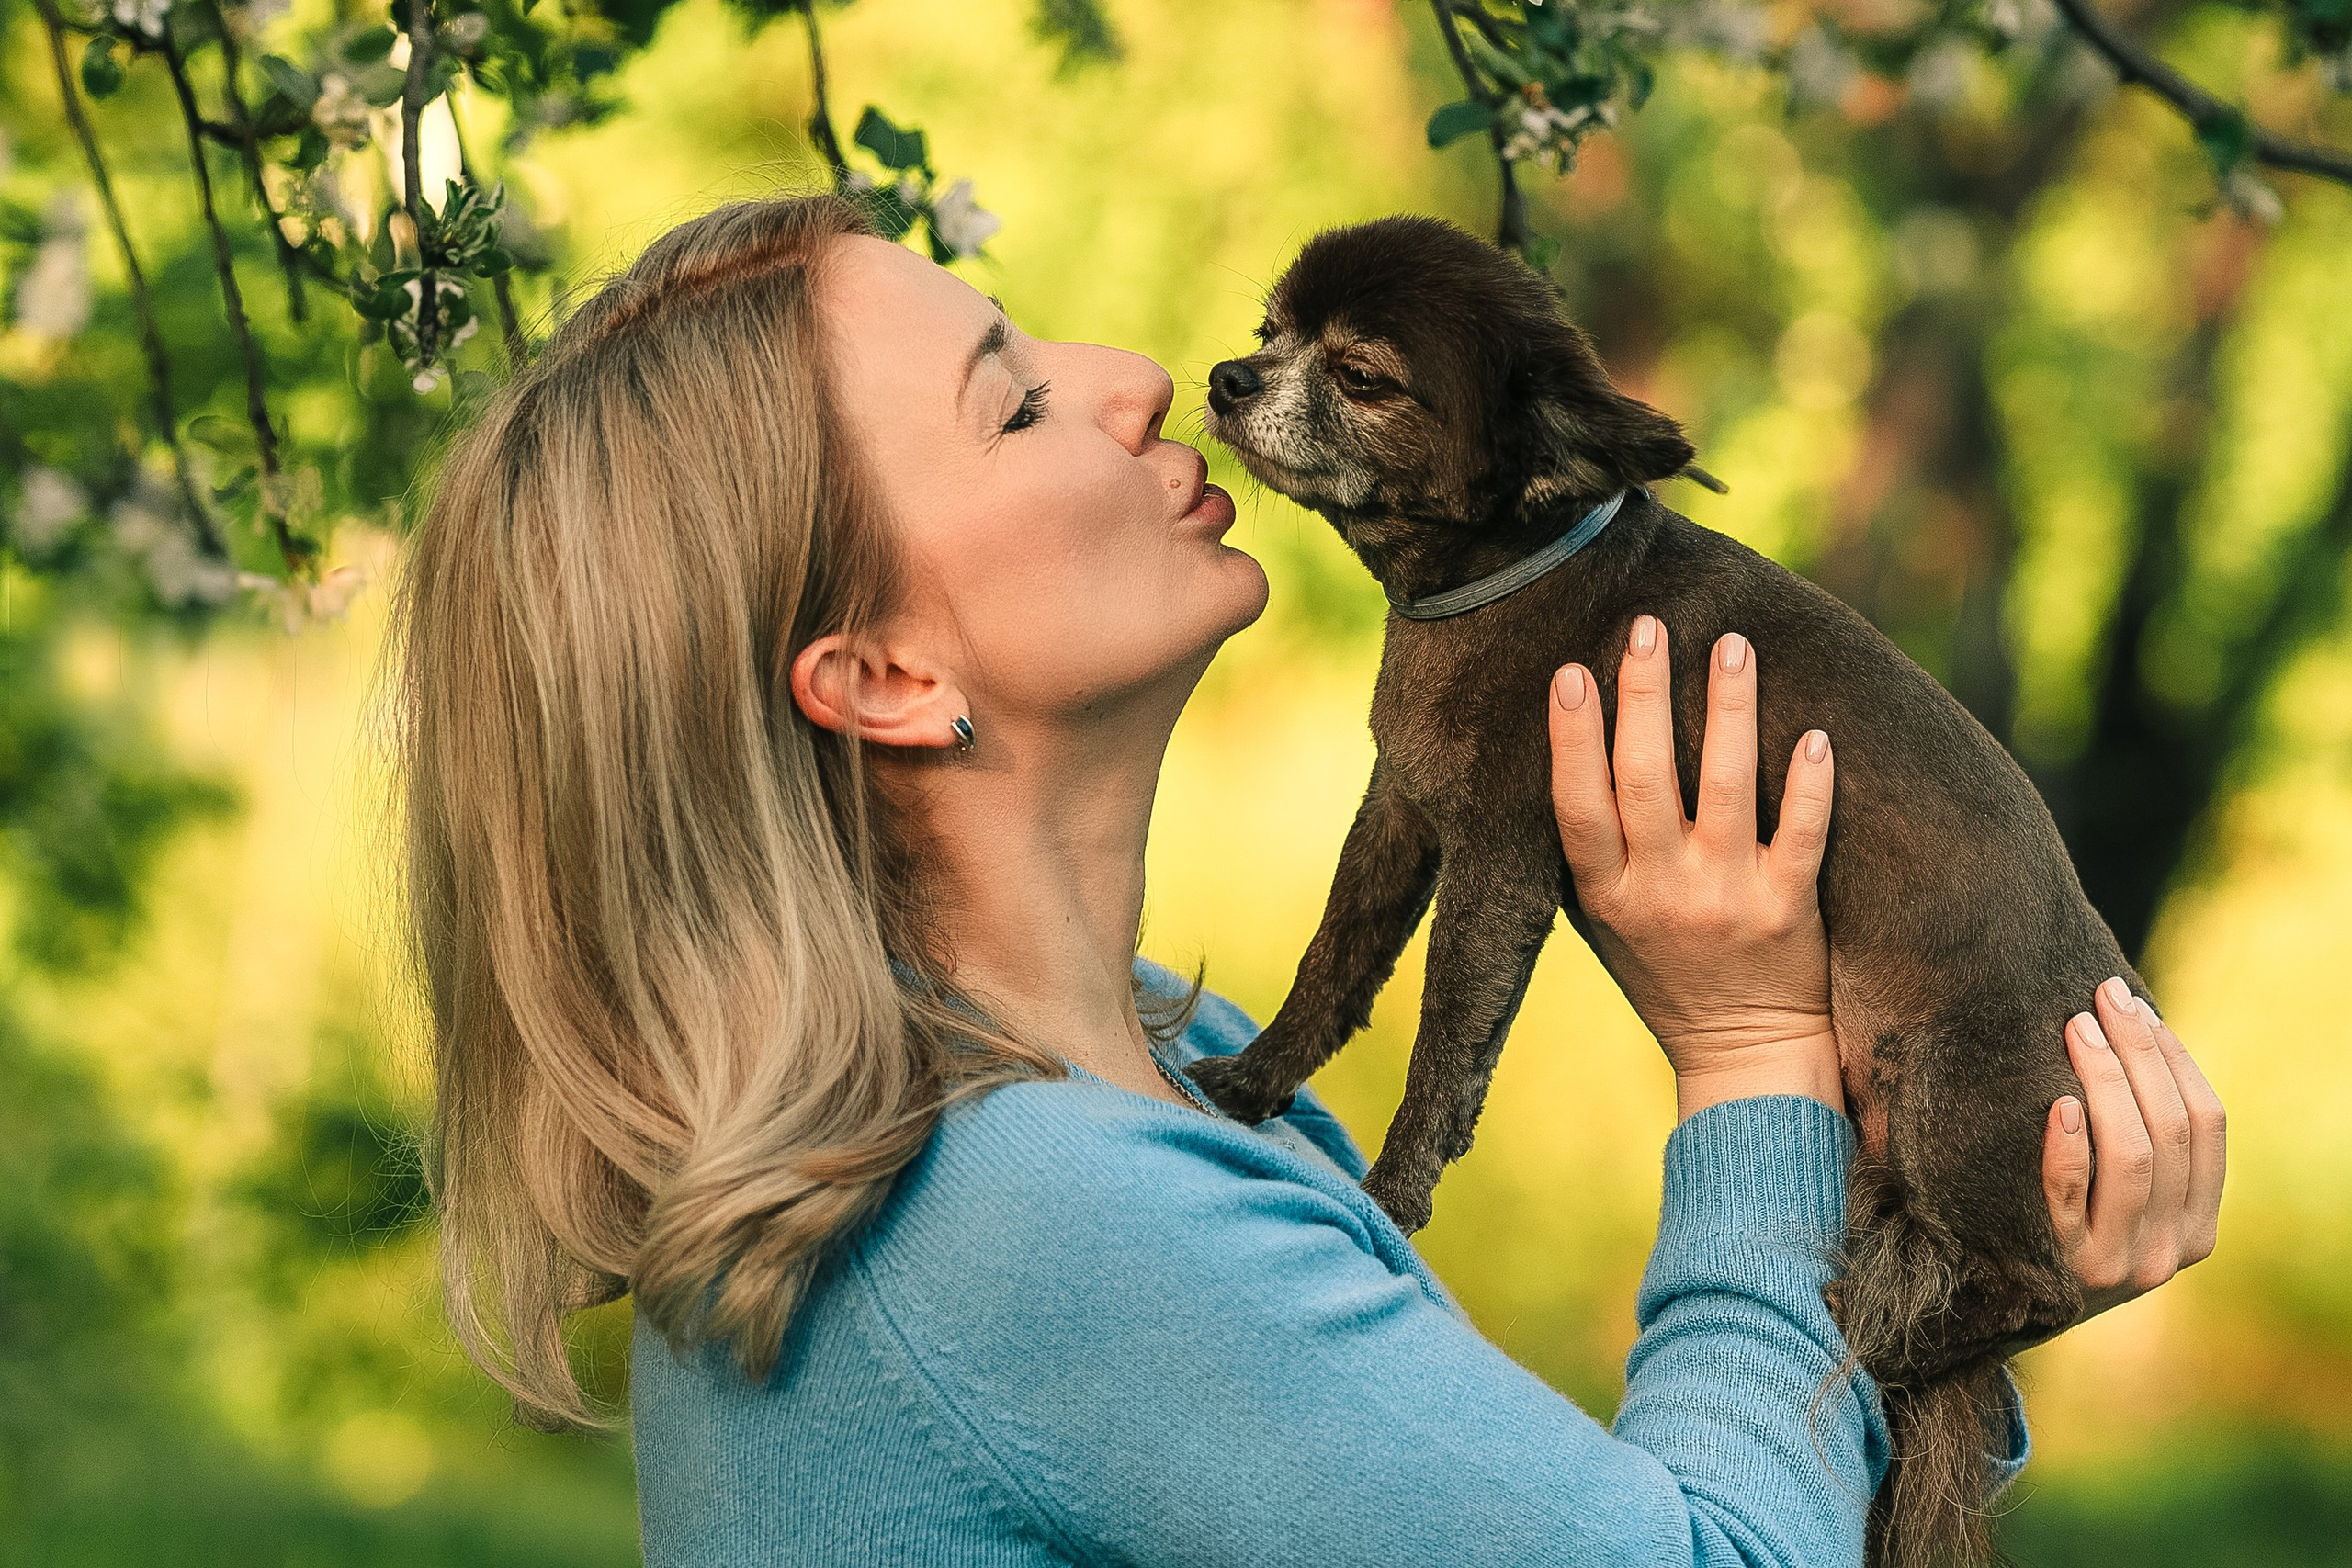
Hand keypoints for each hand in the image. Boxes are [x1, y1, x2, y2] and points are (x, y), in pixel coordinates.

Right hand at [1547, 616, 1842, 1120]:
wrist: (1746, 1058)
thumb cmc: (1670, 977)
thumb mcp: (1608, 925)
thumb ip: (1595, 854)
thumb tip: (1576, 746)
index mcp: (1607, 898)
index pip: (1577, 806)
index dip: (1572, 738)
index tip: (1571, 671)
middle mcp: (1661, 897)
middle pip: (1645, 782)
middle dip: (1644, 697)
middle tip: (1649, 625)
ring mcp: (1726, 903)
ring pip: (1725, 790)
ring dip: (1727, 709)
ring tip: (1733, 642)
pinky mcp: (1789, 914)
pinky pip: (1800, 836)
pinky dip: (1807, 783)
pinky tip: (1814, 732)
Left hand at [2043, 979, 2225, 1322]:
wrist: (2006, 1311)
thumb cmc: (2064, 1231)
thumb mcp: (2120, 1203)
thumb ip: (2140, 1145)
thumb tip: (2127, 1033)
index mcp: (2198, 1224)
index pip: (2209, 1125)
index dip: (2176, 1059)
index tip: (2139, 1008)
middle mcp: (2169, 1248)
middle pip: (2172, 1131)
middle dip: (2141, 1054)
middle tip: (2103, 999)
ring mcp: (2118, 1262)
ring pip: (2133, 1157)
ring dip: (2108, 1083)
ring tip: (2077, 1029)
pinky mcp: (2060, 1265)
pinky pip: (2068, 1195)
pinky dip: (2069, 1146)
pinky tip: (2058, 1103)